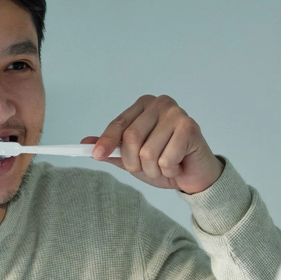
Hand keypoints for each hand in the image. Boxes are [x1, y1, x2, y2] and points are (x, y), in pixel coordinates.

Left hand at [89, 94, 224, 193]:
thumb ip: (112, 149)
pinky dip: (169, 171)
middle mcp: (160, 104)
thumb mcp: (133, 158)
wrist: (194, 175)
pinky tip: (178, 165)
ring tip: (165, 166)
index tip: (97, 155)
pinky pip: (166, 160)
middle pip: (131, 138)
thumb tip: (86, 144)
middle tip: (146, 168)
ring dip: (153, 170)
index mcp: (143, 106)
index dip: (106, 142)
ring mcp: (177, 114)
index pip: (119, 124)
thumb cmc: (165, 162)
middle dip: (134, 162)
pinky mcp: (190, 128)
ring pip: (148, 153)